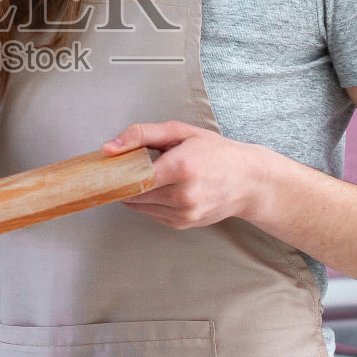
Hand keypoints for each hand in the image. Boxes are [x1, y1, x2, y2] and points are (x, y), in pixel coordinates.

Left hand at [100, 121, 264, 229]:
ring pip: (140, 206)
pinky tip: (162, 189)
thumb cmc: (215, 152)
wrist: (249, 180)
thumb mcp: (180, 132)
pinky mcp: (184, 224)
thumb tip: (108, 148)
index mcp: (182, 167)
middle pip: (134, 194)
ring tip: (148, 176)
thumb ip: (142, 134)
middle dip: (124, 182)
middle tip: (124, 168)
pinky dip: (150, 202)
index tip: (108, 167)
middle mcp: (183, 195)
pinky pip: (152, 214)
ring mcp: (185, 213)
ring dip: (137, 192)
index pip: (133, 177)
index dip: (116, 173)